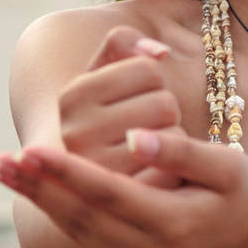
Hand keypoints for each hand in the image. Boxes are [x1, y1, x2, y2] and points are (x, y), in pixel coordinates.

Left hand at [0, 129, 247, 247]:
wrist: (246, 229)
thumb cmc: (236, 186)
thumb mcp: (224, 164)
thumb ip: (180, 152)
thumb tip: (136, 139)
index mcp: (173, 226)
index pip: (108, 195)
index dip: (68, 171)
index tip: (33, 147)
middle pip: (82, 216)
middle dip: (39, 186)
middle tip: (1, 160)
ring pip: (76, 230)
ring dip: (38, 199)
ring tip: (4, 170)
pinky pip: (82, 238)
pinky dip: (54, 212)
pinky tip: (32, 187)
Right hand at [48, 26, 190, 187]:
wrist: (86, 182)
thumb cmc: (105, 115)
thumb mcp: (103, 73)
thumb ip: (124, 44)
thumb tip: (158, 52)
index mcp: (72, 97)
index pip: (148, 68)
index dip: (153, 79)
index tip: (134, 94)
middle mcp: (77, 136)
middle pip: (164, 103)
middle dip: (164, 110)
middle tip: (143, 125)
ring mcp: (99, 173)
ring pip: (173, 136)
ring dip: (170, 139)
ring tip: (146, 148)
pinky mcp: (125, 203)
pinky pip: (176, 171)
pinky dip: (174, 168)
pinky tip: (155, 172)